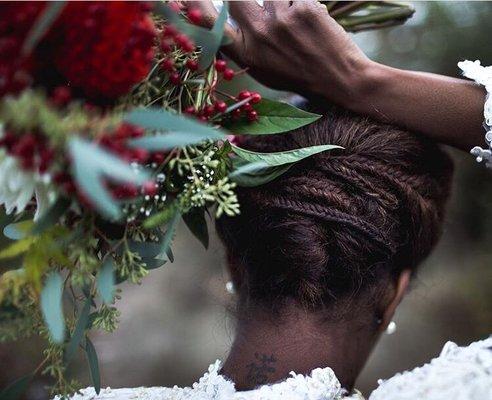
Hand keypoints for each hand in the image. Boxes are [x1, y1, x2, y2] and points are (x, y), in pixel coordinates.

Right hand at [184, 0, 370, 103]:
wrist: (339, 80)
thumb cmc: (300, 76)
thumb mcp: (264, 70)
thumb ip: (244, 44)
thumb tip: (230, 19)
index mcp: (245, 54)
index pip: (210, 24)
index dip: (197, 7)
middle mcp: (258, 36)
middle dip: (248, 2)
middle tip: (274, 20)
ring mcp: (280, 20)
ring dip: (284, 4)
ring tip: (297, 25)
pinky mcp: (303, 8)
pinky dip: (303, 3)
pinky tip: (312, 23)